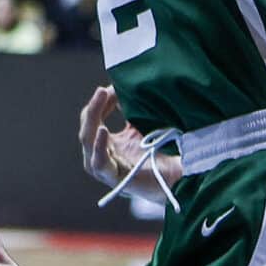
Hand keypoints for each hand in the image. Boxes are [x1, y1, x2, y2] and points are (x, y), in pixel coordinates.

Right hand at [78, 85, 179, 199]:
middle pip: (87, 127)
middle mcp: (100, 156)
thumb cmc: (159, 155)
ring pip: (88, 141)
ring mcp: (106, 169)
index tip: (109, 88)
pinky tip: (103, 131)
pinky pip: (100, 163)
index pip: (91, 119)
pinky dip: (99, 146)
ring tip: (100, 100)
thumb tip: (121, 85)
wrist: (178, 180)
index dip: (98, 103)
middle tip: (103, 90)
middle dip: (93, 107)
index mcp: (104, 145)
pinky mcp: (117, 180)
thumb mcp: (140, 126)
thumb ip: (129, 108)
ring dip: (92, 119)